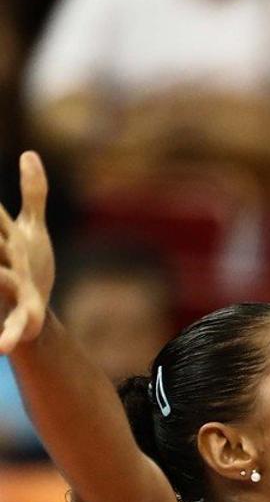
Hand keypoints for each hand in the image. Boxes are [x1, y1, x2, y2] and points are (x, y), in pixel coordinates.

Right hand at [0, 152, 55, 354]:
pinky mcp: (24, 315)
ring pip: (1, 281)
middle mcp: (2, 262)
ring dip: (0, 280)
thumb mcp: (31, 229)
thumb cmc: (28, 266)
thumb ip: (33, 193)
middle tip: (0, 238)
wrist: (34, 314)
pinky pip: (15, 325)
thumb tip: (29, 154)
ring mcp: (10, 288)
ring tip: (3, 291)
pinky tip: (1, 347)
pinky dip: (7, 336)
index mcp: (4, 240)